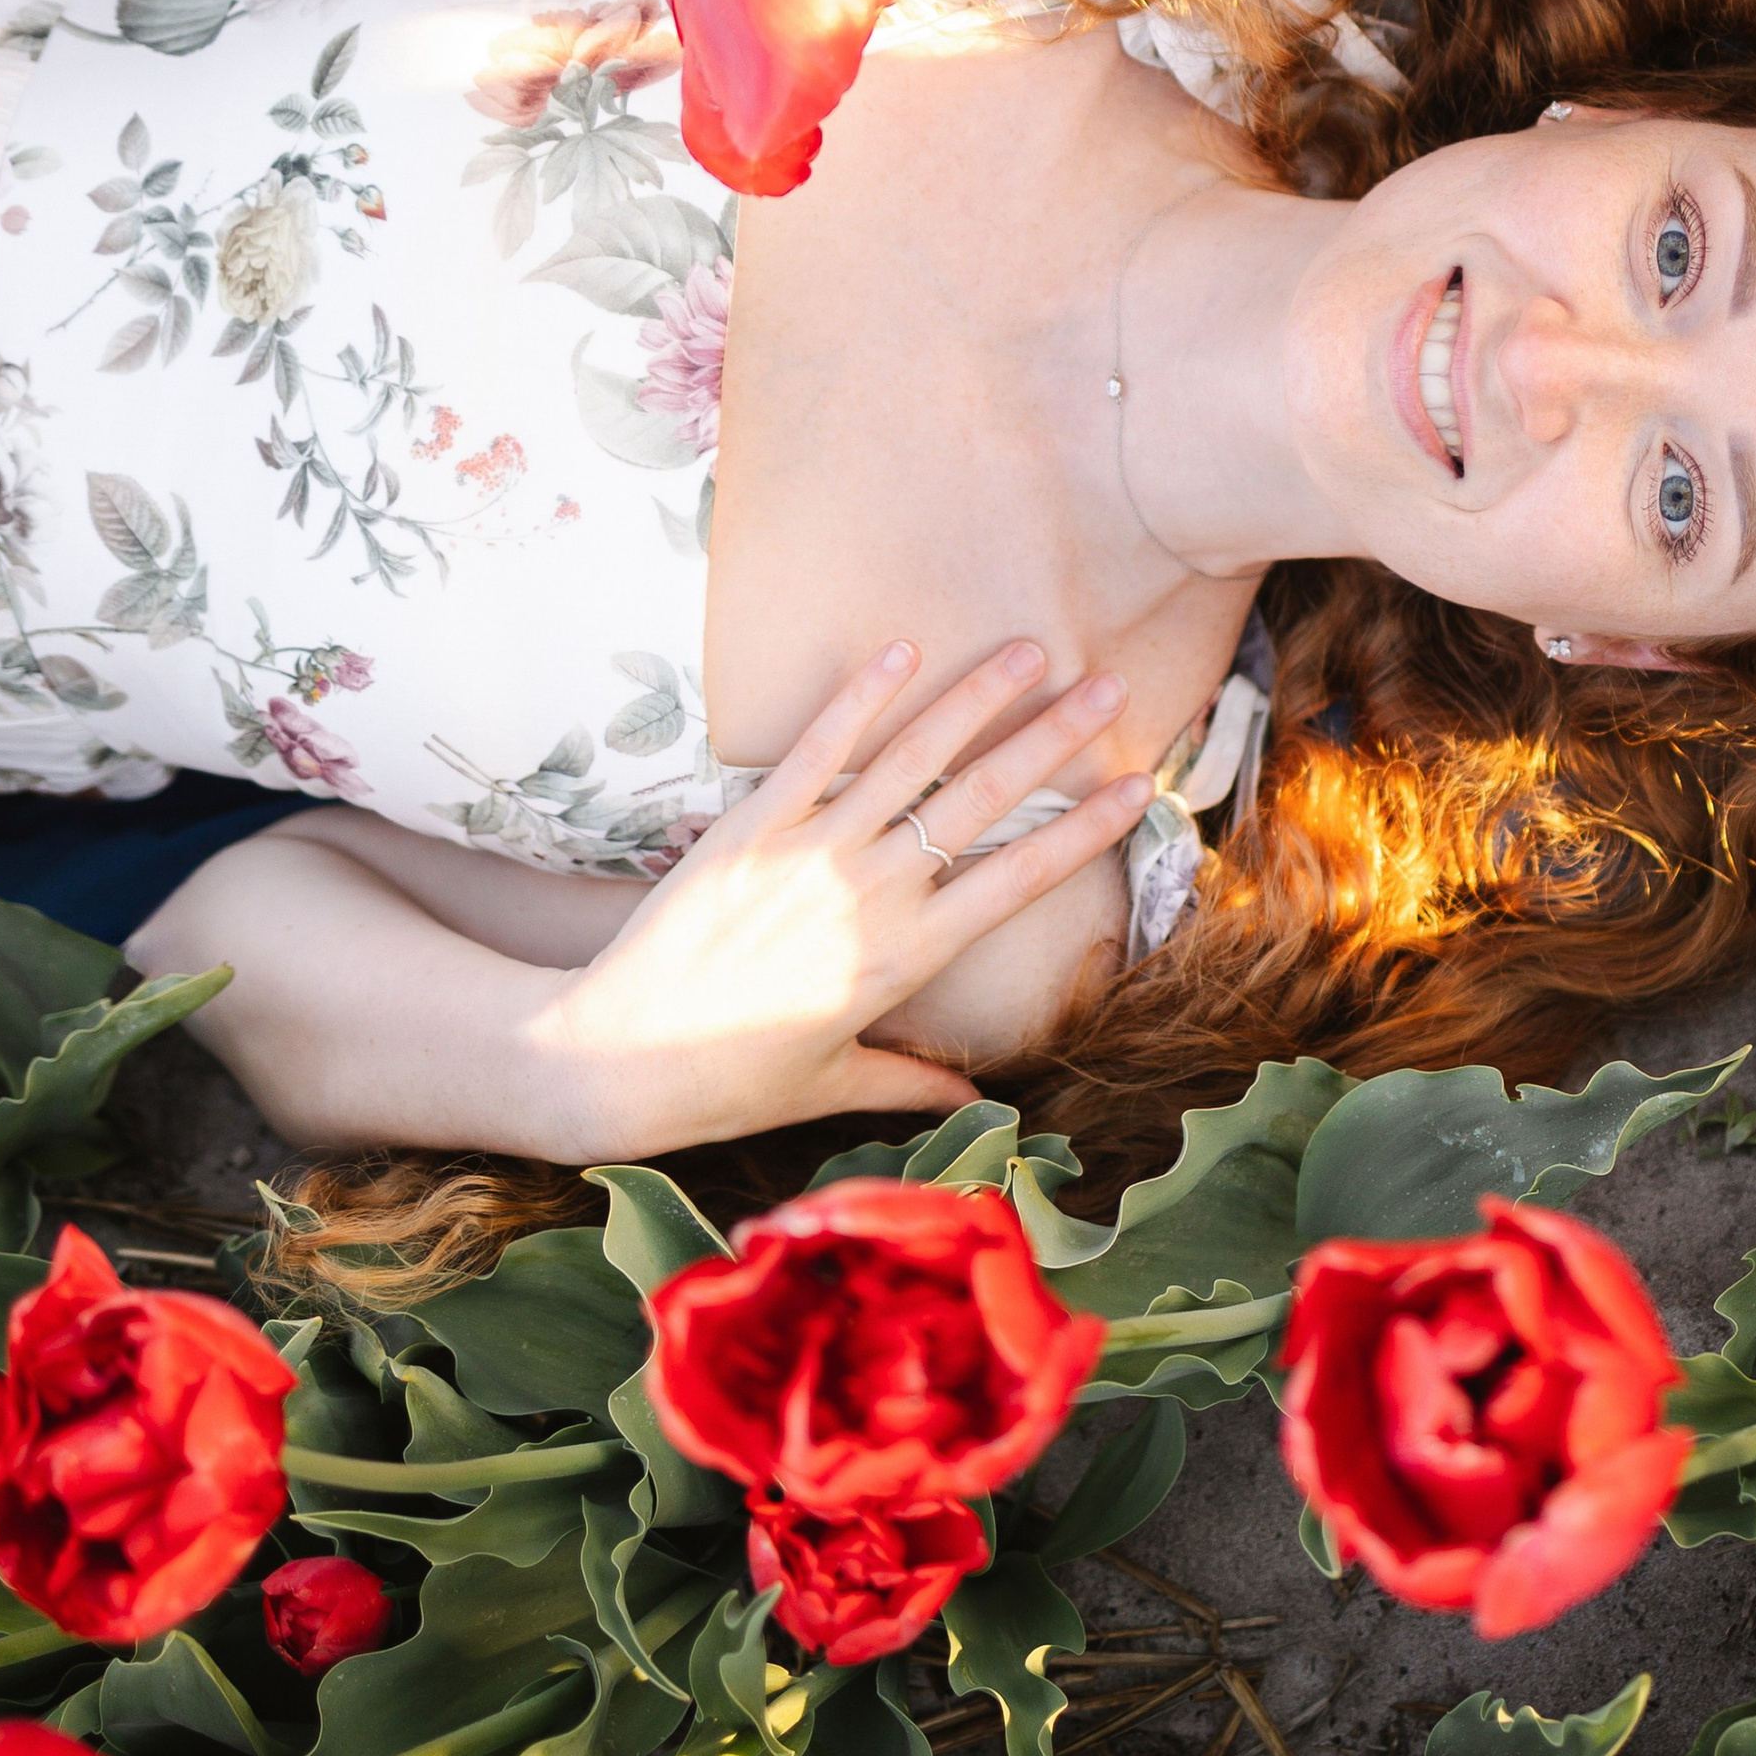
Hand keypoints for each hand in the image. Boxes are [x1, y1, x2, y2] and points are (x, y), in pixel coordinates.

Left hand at [524, 638, 1152, 1155]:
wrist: (617, 1058)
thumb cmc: (728, 1083)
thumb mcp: (832, 1084)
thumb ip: (911, 1084)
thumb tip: (978, 1104)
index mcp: (905, 959)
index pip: (1019, 880)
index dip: (1085, 831)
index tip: (1139, 787)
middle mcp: (871, 895)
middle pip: (982, 801)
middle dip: (1053, 739)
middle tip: (1109, 687)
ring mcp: (810, 852)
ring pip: (910, 759)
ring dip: (975, 699)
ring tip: (1028, 650)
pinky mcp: (750, 826)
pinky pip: (814, 749)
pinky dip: (858, 698)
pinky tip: (901, 650)